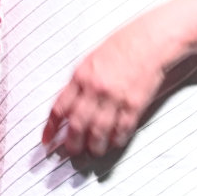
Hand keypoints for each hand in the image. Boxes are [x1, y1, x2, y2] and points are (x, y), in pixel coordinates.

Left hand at [42, 19, 171, 157]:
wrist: (149, 42)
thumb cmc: (120, 47)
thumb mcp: (91, 60)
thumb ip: (79, 82)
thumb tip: (69, 106)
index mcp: (81, 77)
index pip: (60, 108)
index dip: (51, 128)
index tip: (46, 141)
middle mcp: (95, 89)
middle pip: (77, 125)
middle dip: (71, 144)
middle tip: (71, 153)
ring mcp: (115, 98)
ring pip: (99, 132)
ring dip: (94, 146)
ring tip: (92, 152)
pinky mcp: (134, 105)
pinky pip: (122, 129)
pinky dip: (116, 140)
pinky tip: (113, 144)